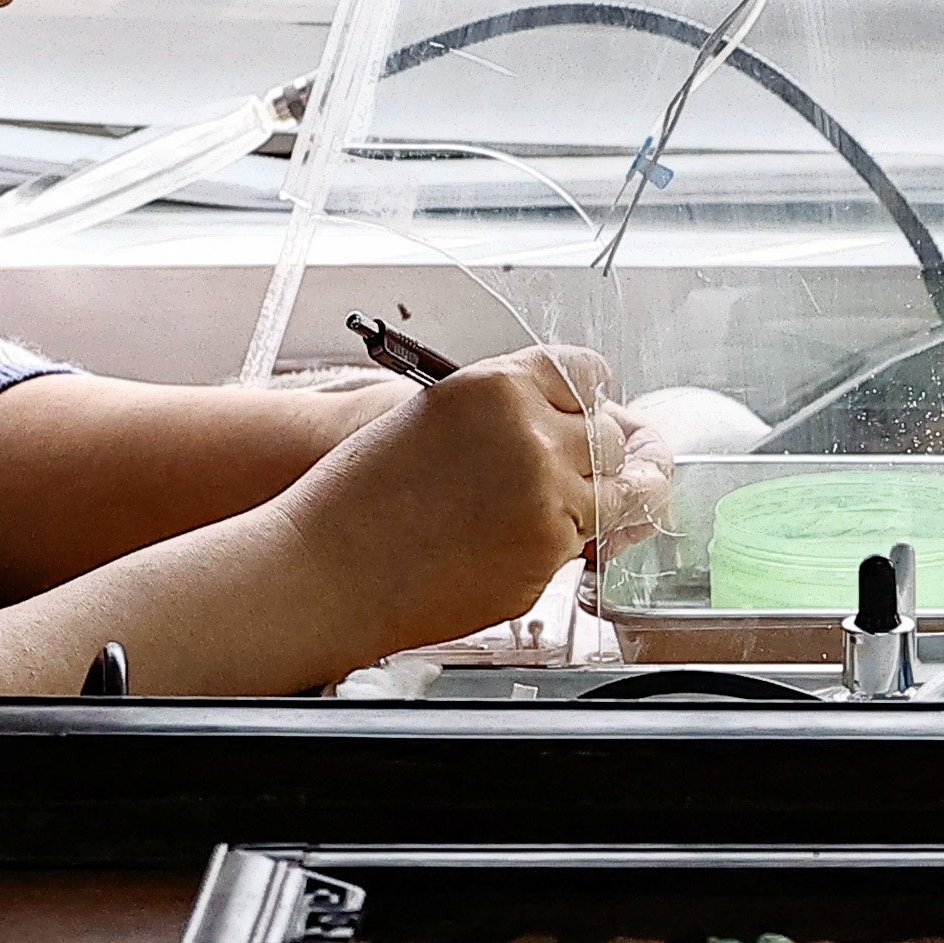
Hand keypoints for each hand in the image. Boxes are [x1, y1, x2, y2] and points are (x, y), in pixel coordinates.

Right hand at [272, 345, 615, 647]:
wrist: (326, 569)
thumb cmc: (359, 497)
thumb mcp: (434, 416)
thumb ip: (505, 413)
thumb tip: (565, 425)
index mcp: (498, 387)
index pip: (588, 374)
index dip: (591, 396)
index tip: (593, 409)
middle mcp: (531, 437)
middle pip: (612, 438)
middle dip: (599, 455)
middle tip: (572, 469)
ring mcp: (546, 500)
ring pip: (618, 497)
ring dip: (595, 503)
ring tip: (550, 509)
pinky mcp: (546, 557)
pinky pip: (580, 544)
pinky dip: (559, 545)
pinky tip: (508, 545)